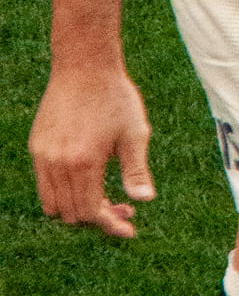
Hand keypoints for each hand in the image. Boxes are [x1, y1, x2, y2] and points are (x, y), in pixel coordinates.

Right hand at [30, 64, 154, 238]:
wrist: (85, 65)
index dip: (111, 225)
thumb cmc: (116, 97)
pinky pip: (44, 185)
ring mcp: (43, 155)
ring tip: (105, 197)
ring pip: (53, 204)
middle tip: (124, 209)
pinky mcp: (37, 146)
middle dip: (99, 217)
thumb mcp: (135, 133)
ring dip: (78, 208)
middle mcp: (58, 163)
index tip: (130, 230)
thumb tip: (144, 200)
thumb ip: (136, 170)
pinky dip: (63, 193)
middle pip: (72, 213)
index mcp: (84, 163)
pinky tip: (87, 180)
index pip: (91, 212)